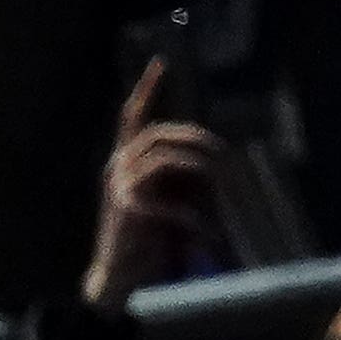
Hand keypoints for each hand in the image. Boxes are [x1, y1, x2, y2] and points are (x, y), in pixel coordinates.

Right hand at [88, 61, 217, 307]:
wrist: (122, 276)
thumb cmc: (150, 239)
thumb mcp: (169, 200)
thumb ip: (183, 179)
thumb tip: (215, 162)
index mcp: (125, 161)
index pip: (132, 116)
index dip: (146, 88)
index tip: (161, 63)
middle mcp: (117, 167)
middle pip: (157, 134)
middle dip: (194, 138)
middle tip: (222, 152)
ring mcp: (119, 185)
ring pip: (163, 157)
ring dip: (198, 167)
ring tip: (220, 183)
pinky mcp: (127, 207)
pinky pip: (170, 200)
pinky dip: (196, 216)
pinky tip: (209, 234)